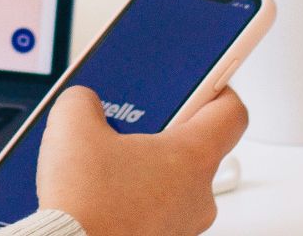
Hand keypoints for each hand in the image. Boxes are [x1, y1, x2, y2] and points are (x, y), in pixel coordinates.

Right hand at [36, 86, 247, 235]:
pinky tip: (97, 192)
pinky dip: (132, 197)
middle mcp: (199, 194)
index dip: (218, 88)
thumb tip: (83, 103)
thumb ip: (83, 100)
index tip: (204, 81)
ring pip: (172, 182)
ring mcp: (182, 224)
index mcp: (192, 156)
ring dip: (143, 167)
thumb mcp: (71, 125)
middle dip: (160, 130)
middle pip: (194, 147)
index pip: (231, 112)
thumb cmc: (85, 204)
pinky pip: (155, 209)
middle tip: (129, 121)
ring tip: (101, 161)